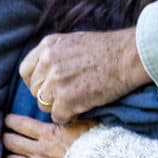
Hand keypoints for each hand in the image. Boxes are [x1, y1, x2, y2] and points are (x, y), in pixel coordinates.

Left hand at [2, 114, 94, 157]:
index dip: (10, 121)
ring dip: (6, 156)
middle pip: (10, 141)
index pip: (19, 124)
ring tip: (4, 154)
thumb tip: (66, 109)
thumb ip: (71, 118)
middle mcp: (39, 150)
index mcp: (48, 133)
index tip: (7, 120)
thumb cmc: (98, 145)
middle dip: (4, 137)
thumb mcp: (86, 124)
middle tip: (3, 136)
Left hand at [21, 28, 149, 122]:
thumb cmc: (111, 48)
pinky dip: (69, 116)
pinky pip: (58, 116)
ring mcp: (56, 82)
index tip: (47, 86)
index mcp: (48, 46)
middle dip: (48, 95)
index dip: (36, 81)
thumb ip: (57, 53)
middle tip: (66, 96)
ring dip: (58, 106)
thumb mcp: (75, 41)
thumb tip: (47, 68)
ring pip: (43, 104)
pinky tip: (81, 110)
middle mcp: (48, 63)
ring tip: (75, 103)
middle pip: (34, 89)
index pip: (26, 70)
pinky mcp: (68, 100)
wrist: (131, 56)